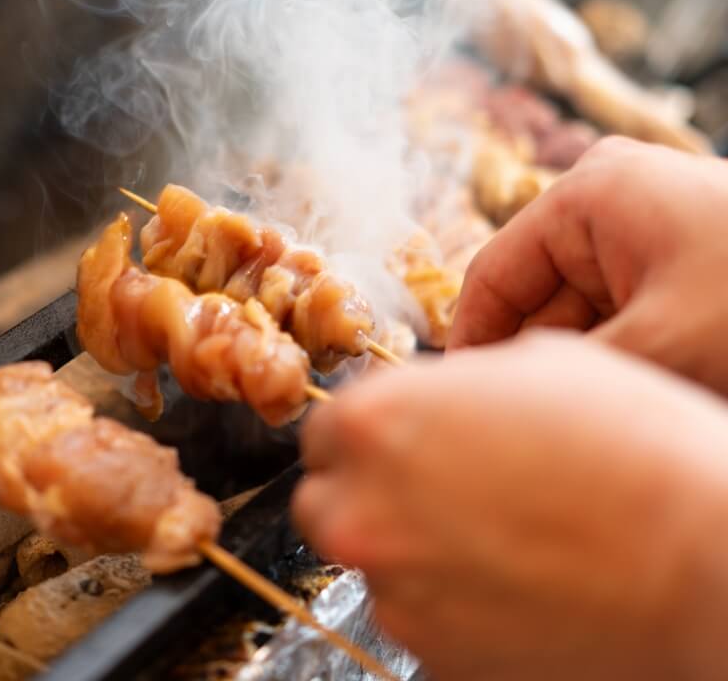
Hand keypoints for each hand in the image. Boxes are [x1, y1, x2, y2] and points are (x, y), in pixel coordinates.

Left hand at [293, 334, 727, 680]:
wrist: (702, 553)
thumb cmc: (625, 441)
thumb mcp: (534, 364)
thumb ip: (454, 384)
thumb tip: (434, 402)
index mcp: (375, 421)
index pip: (324, 428)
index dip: (362, 432)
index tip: (392, 440)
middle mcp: (363, 509)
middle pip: (326, 498)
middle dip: (364, 489)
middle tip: (427, 486)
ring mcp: (394, 590)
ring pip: (370, 560)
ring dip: (407, 544)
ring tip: (487, 533)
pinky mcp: (434, 655)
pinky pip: (417, 614)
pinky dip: (444, 598)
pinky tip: (507, 577)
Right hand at [449, 138, 727, 395]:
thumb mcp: (662, 344)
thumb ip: (569, 375)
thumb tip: (500, 402)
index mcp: (587, 193)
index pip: (492, 274)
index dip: (470, 341)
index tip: (459, 402)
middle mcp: (604, 199)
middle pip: (533, 296)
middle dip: (533, 359)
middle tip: (522, 424)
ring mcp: (637, 223)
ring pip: (576, 309)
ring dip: (580, 362)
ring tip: (580, 417)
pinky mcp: (666, 251)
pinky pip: (614, 307)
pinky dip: (616, 350)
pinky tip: (622, 392)